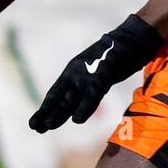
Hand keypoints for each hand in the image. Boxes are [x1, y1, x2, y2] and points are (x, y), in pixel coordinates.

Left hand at [29, 14, 163, 132]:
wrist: (131, 39)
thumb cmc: (114, 56)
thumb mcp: (95, 70)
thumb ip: (85, 83)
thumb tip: (77, 96)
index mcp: (73, 70)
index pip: (56, 93)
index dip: (46, 108)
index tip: (35, 123)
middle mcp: (77, 72)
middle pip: (60, 97)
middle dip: (47, 113)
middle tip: (36, 127)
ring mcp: (89, 73)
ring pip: (72, 97)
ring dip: (60, 112)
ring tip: (49, 125)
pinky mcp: (103, 74)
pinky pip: (93, 94)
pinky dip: (85, 107)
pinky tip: (78, 119)